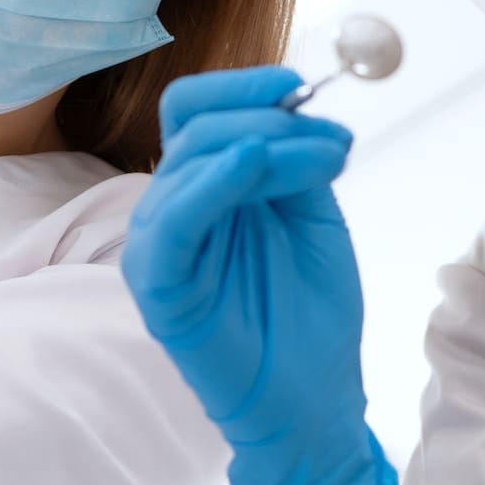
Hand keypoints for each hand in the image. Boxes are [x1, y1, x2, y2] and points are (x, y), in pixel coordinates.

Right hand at [123, 67, 399, 484]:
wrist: (316, 400)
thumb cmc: (310, 314)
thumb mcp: (313, 215)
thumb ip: (296, 159)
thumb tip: (300, 104)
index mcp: (205, 188)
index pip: (196, 109)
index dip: (243, 86)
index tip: (301, 83)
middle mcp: (173, 208)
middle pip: (191, 123)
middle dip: (263, 113)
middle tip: (327, 134)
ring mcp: (159, 247)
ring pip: (187, 159)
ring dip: (263, 144)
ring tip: (323, 163)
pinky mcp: (158, 287)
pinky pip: (171, 222)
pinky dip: (210, 183)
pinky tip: (251, 167)